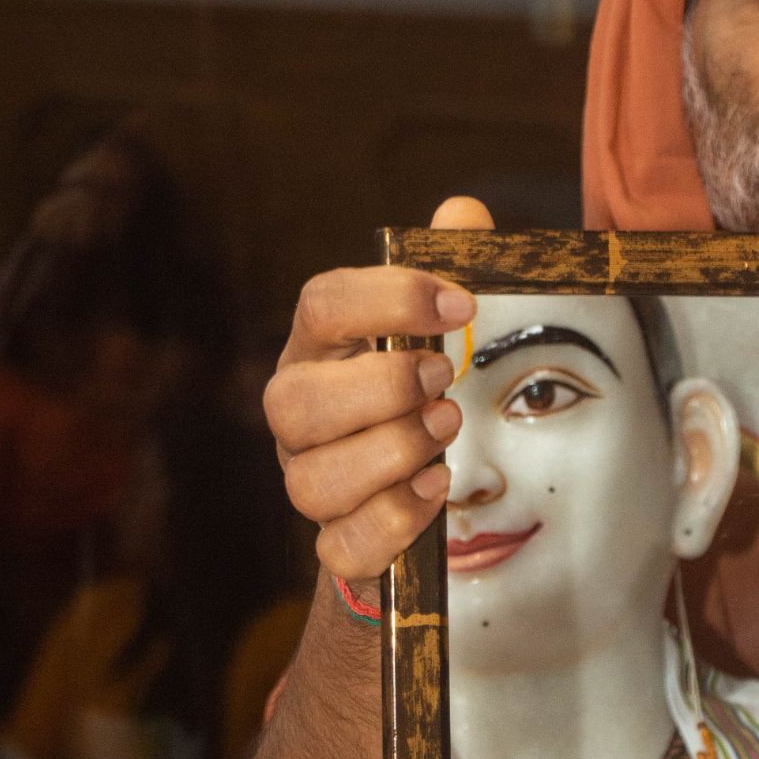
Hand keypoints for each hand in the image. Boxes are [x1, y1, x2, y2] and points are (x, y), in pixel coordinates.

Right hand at [264, 197, 490, 586]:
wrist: (413, 493)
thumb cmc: (421, 390)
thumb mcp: (442, 327)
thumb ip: (452, 265)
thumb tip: (462, 213)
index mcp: (319, 346)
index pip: (321, 305)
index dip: (389, 298)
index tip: (462, 306)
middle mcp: (297, 413)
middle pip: (296, 400)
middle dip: (380, 388)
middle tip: (443, 378)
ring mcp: (307, 480)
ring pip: (312, 479)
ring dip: (390, 454)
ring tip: (446, 430)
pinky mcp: (333, 541)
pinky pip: (341, 546)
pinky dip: (393, 521)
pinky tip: (437, 490)